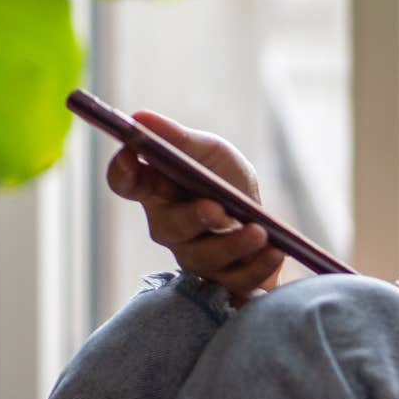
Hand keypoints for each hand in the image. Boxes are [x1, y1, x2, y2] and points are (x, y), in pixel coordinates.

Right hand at [104, 110, 286, 308]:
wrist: (266, 224)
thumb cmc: (227, 182)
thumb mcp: (210, 152)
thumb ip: (180, 139)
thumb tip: (139, 118)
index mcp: (158, 189)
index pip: (126, 182)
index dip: (122, 170)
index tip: (130, 152)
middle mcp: (169, 226)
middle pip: (169, 226)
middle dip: (192, 217)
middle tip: (215, 208)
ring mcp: (194, 257)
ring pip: (204, 257)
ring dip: (232, 244)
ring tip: (259, 232)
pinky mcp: (223, 281)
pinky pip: (236, 281)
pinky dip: (258, 266)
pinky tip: (276, 250)